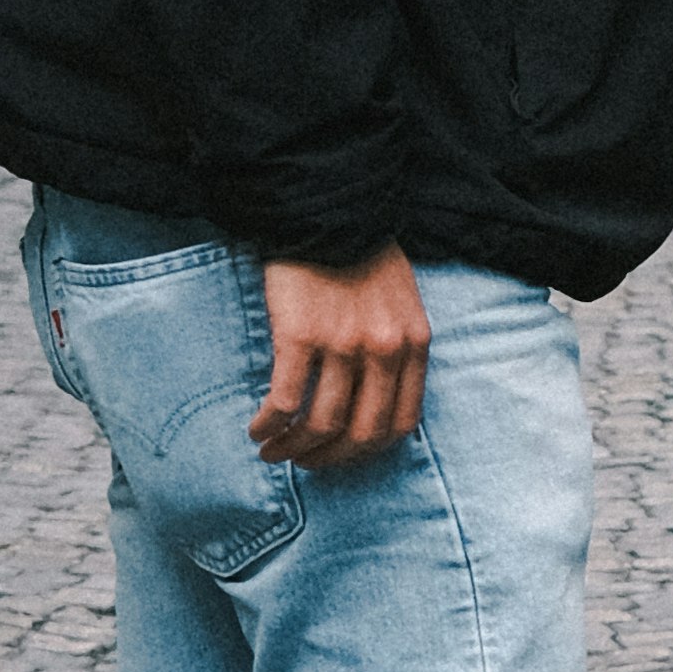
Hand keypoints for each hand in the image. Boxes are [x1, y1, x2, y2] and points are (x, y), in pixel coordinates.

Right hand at [253, 245, 430, 467]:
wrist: (325, 210)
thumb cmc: (361, 255)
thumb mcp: (402, 302)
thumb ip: (399, 347)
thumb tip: (377, 396)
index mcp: (414, 344)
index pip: (401, 423)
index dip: (368, 450)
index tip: (342, 454)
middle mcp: (385, 350)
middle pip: (362, 433)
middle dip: (329, 458)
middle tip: (303, 461)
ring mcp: (343, 344)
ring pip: (321, 424)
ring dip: (293, 447)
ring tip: (272, 451)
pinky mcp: (300, 335)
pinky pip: (285, 400)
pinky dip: (270, 424)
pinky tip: (258, 429)